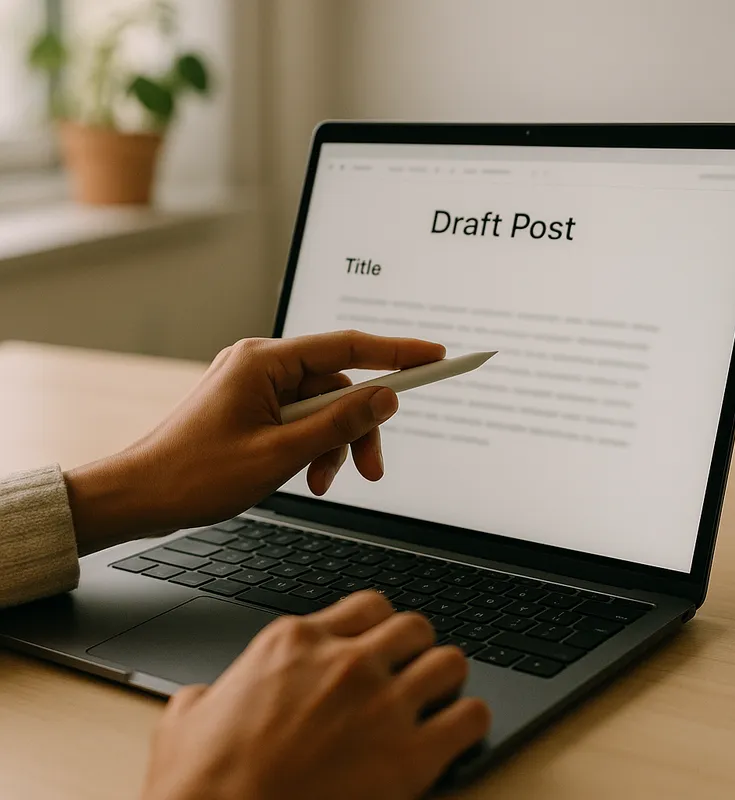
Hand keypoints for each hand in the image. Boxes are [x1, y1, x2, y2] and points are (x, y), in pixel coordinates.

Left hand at [65, 331, 444, 552]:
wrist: (141, 497)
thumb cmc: (195, 475)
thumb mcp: (280, 454)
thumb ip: (339, 424)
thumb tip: (384, 398)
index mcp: (263, 361)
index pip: (346, 347)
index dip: (396, 352)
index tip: (433, 356)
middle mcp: (261, 365)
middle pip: (337, 387)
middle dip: (357, 429)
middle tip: (373, 470)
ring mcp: (255, 387)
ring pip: (321, 410)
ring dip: (332, 446)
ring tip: (322, 483)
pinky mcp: (252, 409)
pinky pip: (299, 422)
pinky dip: (310, 450)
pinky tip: (305, 478)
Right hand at [141, 592, 490, 799]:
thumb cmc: (201, 784)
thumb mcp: (187, 718)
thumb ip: (210, 694)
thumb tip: (207, 698)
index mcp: (295, 643)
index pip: (368, 604)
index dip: (380, 623)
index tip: (380, 641)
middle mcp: (345, 662)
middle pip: (413, 625)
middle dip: (415, 646)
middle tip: (410, 669)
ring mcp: (381, 705)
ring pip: (449, 660)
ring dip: (446, 677)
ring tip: (438, 696)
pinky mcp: (408, 757)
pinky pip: (470, 717)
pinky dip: (469, 720)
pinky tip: (456, 731)